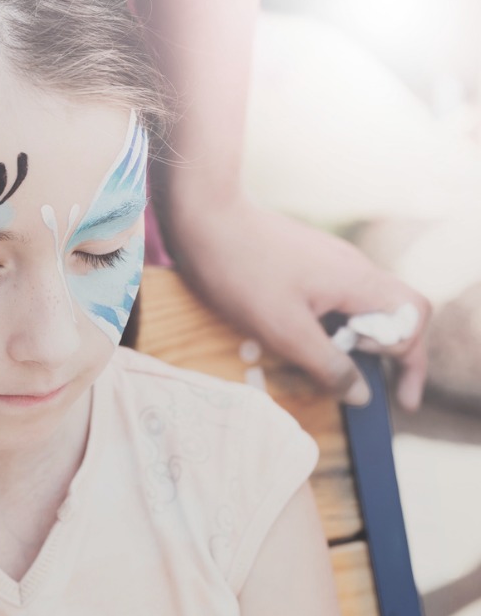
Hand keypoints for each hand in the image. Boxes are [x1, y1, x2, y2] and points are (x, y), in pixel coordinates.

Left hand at [169, 199, 429, 409]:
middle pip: (394, 311)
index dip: (409, 359)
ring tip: (326, 365)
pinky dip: (330, 324)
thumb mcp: (284, 332)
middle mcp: (352, 266)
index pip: (412, 318)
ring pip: (362, 304)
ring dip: (354, 340)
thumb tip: (362, 395)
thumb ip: (328, 365)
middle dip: (388, 352)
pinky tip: (299, 337)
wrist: (204, 218)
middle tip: (368, 384)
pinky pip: (334, 295)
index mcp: (357, 281)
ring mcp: (328, 259)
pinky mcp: (304, 258)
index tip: (392, 397)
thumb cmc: (241, 274)